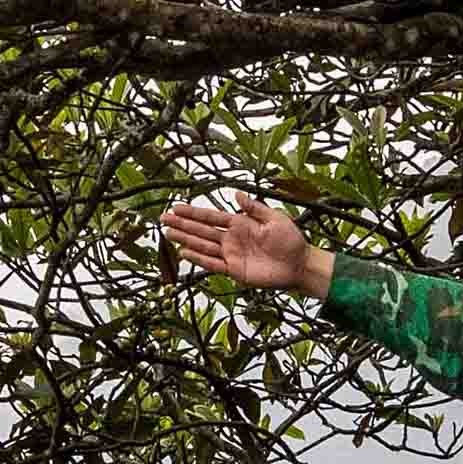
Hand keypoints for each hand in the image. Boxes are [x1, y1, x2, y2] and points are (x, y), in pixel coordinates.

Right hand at [157, 192, 333, 297]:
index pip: (211, 216)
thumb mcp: (274, 218)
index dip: (193, 212)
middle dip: (182, 224)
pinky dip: (199, 259)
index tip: (176, 207)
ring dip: (185, 240)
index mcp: (240, 223)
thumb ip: (254, 207)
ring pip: (202, 245)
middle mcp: (231, 238)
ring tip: (168, 234)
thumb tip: (236, 193)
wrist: (299, 263)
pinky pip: (212, 264)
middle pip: (201, 230)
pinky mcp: (234, 270)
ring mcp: (231, 254)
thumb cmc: (291, 240)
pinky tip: (184, 253)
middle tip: (163, 219)